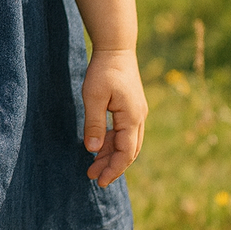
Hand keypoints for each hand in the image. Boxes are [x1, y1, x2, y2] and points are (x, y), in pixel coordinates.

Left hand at [82, 47, 146, 187]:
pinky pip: (125, 132)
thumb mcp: (93, 97)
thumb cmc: (103, 70)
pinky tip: (100, 147)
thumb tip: (93, 150)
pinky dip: (113, 143)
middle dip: (112, 166)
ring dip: (111, 155)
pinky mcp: (132, 108)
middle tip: (93, 176)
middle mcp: (139, 118)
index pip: (126, 153)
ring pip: (127, 143)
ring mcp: (137, 113)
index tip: (99, 181)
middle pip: (129, 152)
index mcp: (132, 117)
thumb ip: (94, 124)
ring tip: (92, 165)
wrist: (116, 48)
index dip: (113, 169)